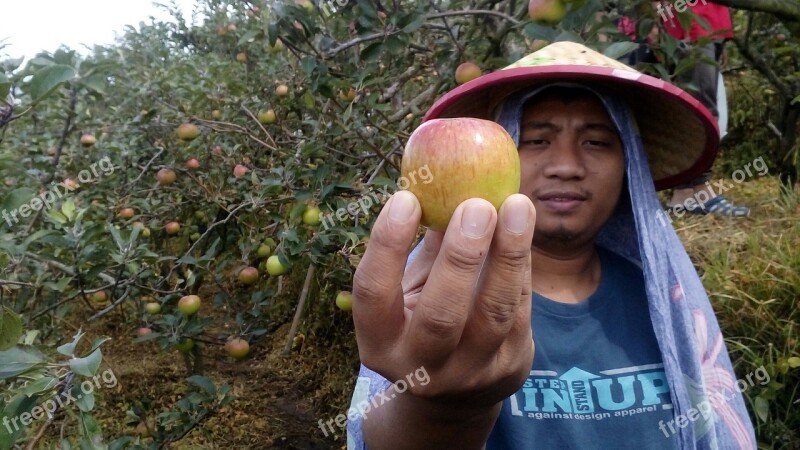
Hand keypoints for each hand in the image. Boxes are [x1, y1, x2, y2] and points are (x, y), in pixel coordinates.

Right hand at [353, 191, 535, 412]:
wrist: (455, 394)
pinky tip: (522, 228)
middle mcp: (420, 367)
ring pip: (493, 314)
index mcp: (379, 343)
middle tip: (476, 205)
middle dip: (461, 256)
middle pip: (441, 314)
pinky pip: (520, 310)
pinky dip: (522, 265)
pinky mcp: (508, 369)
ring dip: (508, 255)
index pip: (373, 293)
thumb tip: (439, 178)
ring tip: (517, 205)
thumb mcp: (409, 291)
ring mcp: (468, 373)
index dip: (387, 244)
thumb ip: (424, 247)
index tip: (406, 198)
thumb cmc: (422, 319)